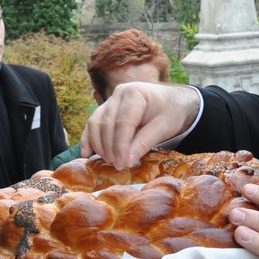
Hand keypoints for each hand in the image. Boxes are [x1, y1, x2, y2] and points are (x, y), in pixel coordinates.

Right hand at [79, 82, 199, 168]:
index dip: (120, 146)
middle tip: (117, 166)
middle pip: (106, 123)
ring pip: (96, 123)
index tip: (121, 164)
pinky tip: (86, 153)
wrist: (172, 101)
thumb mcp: (163, 128)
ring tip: (108, 161)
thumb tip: (127, 162)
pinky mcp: (106, 108)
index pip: (123, 123)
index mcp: (135, 94)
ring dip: (98, 144)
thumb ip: (144, 143)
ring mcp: (111, 100)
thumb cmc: (170, 112)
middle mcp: (119, 93)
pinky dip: (88, 138)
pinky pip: (93, 123)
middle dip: (109, 147)